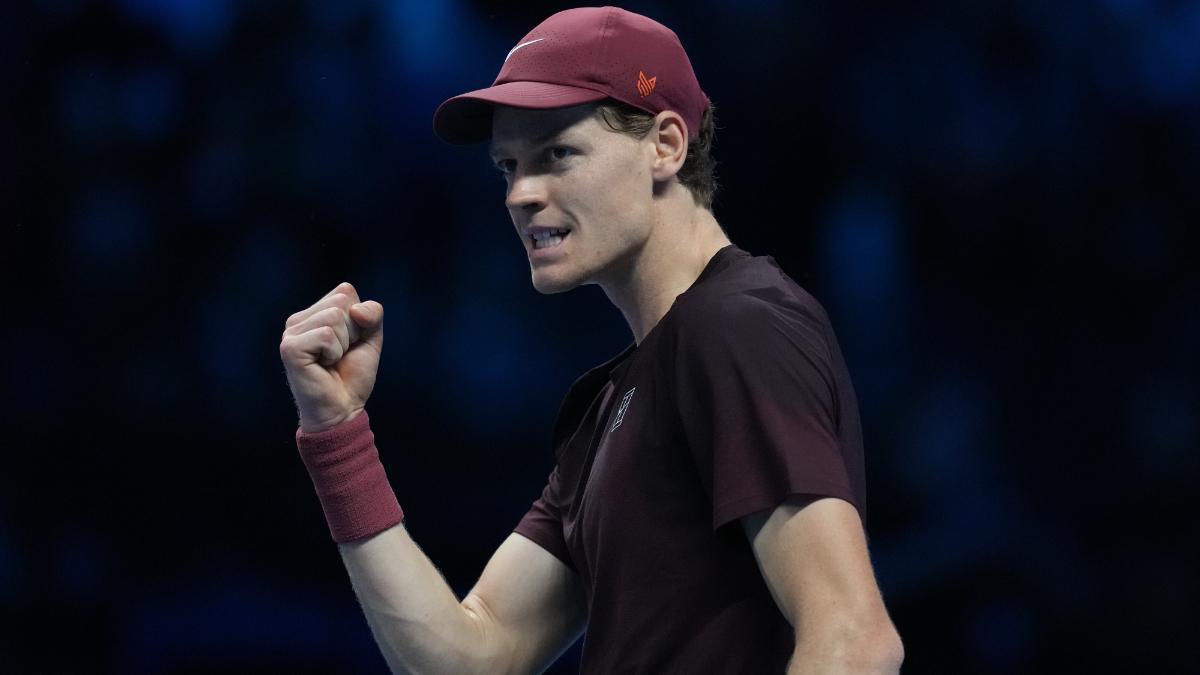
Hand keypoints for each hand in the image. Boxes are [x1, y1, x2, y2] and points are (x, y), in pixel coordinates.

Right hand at [279, 282, 383, 431]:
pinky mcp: (290, 348)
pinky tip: (323, 365)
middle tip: (340, 355)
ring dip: (343, 344)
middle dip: (352, 331)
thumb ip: (373, 314)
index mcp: (314, 314)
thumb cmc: (352, 376)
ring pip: (334, 317)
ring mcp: (291, 333)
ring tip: (331, 361)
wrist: (342, 409)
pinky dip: (334, 352)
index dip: (359, 319)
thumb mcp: (370, 339)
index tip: (349, 343)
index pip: (345, 291)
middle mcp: (298, 320)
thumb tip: (357, 309)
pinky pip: (326, 334)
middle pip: (341, 302)